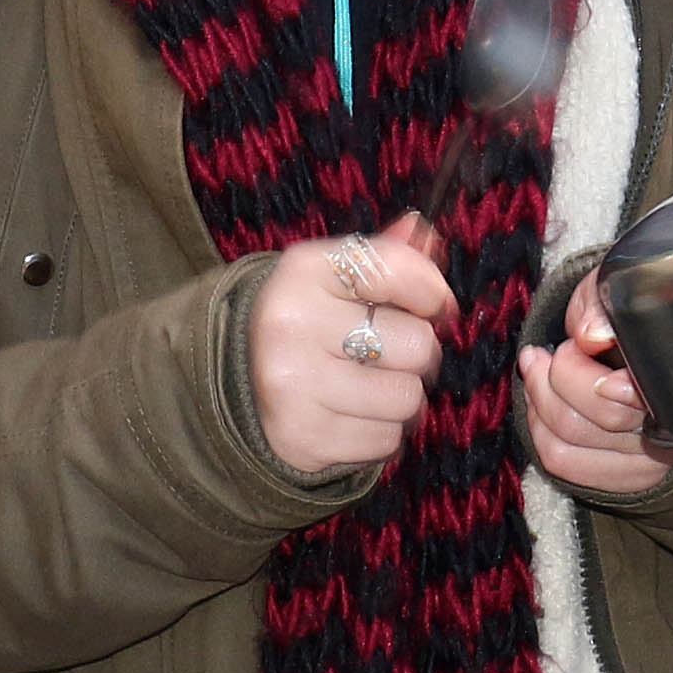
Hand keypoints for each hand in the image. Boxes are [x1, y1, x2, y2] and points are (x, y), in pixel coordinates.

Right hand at [252, 215, 458, 475]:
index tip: (431, 306)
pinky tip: (353, 415)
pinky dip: (381, 433)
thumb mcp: (337, 277)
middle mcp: (290, 324)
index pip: (398, 270)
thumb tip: (423, 233)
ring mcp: (293, 384)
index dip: (431, 292)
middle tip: (390, 354)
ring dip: (401, 398)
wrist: (240, 380)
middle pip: (417, 344)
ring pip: (407, 398)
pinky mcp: (302, 437)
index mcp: (303, 270)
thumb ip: (387, 256)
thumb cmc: (310, 320)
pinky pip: (386, 439)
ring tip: (370, 386)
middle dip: (417, 353)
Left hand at [520, 268, 672, 498]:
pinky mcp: (627, 476)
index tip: (573, 344)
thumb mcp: (618, 289)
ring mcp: (651, 459)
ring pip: (571, 443)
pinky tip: (541, 403)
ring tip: (538, 370)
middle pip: (593, 419)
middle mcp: (671, 429)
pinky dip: (539, 431)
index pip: (629, 397)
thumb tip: (589, 334)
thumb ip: (602, 302)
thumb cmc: (630, 314)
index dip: (585, 378)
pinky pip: (564, 463)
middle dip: (554, 378)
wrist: (653, 340)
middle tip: (547, 352)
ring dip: (539, 402)